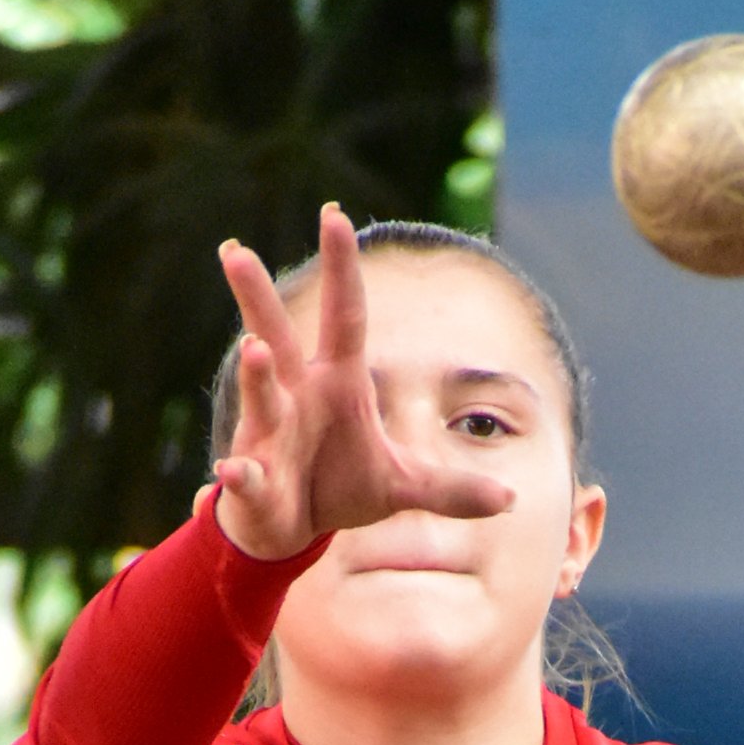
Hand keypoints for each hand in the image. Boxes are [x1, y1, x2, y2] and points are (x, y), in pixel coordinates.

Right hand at [204, 204, 514, 561]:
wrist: (292, 531)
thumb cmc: (342, 490)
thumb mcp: (403, 487)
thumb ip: (451, 489)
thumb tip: (510, 498)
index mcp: (337, 383)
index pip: (344, 314)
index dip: (341, 268)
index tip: (333, 213)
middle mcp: (297, 395)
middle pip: (275, 333)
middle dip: (255, 294)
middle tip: (233, 250)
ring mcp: (270, 434)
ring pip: (260, 395)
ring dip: (255, 375)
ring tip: (256, 350)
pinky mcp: (254, 479)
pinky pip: (246, 474)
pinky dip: (240, 474)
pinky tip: (232, 470)